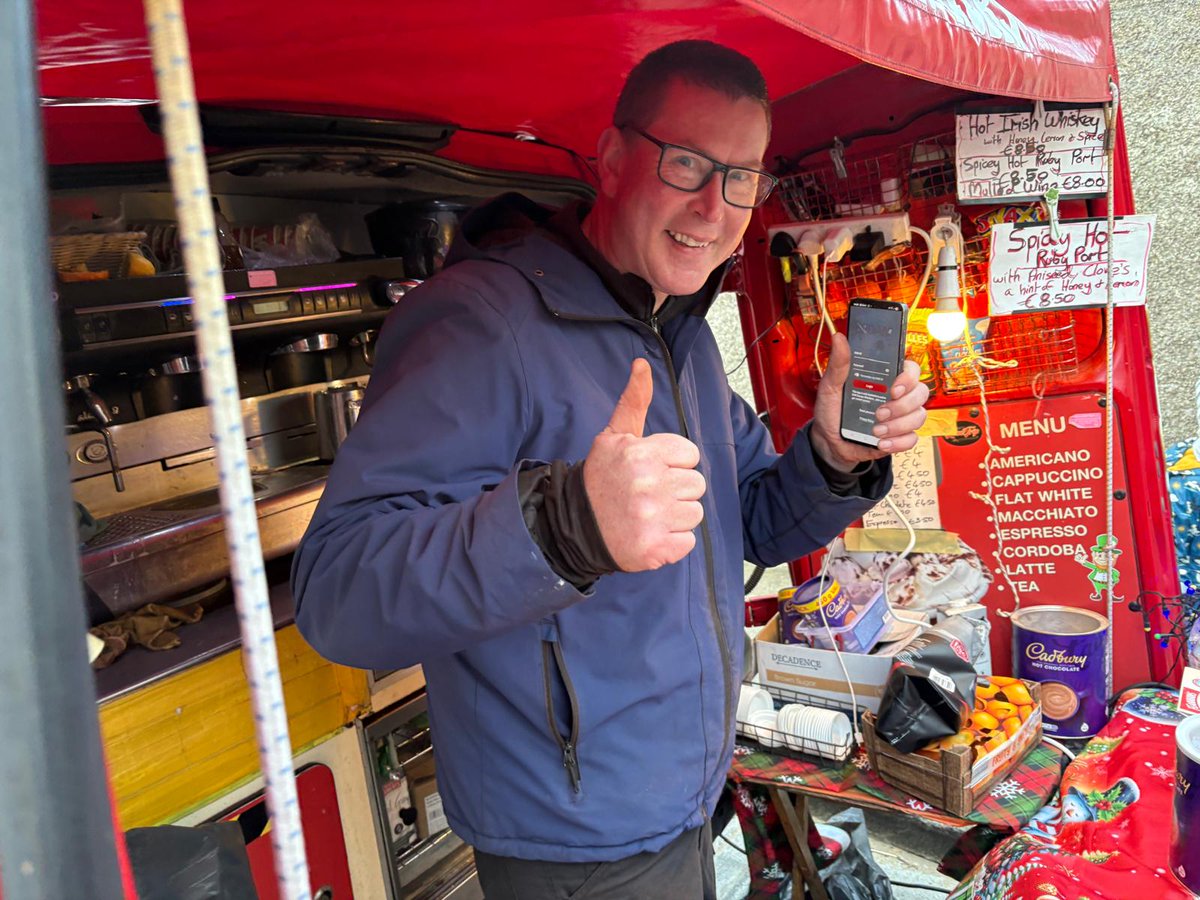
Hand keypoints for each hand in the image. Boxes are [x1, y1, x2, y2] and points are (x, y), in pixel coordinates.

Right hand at [583, 359, 705, 570]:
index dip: (673, 463)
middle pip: (697, 484)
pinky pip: (687, 542)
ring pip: (695, 513)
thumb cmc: (602, 478)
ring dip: (676, 516)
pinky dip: (672, 542)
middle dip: (676, 489)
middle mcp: (649, 485)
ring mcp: (653, 519)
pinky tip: (650, 534)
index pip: (690, 455)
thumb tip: (642, 364)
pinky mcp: (655, 549)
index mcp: (642, 454)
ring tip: (649, 514)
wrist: (575, 525)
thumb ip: (634, 401)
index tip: (651, 470)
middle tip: (648, 495)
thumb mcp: (614, 435)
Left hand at [810, 333, 929, 469]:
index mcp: (885, 378)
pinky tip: (881, 442)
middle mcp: (898, 395)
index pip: (911, 369)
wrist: (828, 441)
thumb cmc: (832, 410)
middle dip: (902, 405)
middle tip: (879, 413)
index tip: (894, 388)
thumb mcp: (830, 386)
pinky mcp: (900, 436)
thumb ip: (838, 364)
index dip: (908, 377)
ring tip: (876, 430)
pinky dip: (898, 442)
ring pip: (919, 416)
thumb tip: (839, 339)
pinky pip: (912, 439)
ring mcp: (901, 416)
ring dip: (898, 425)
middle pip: (920, 393)